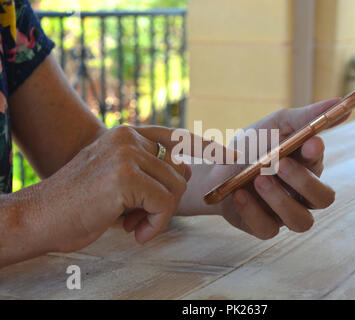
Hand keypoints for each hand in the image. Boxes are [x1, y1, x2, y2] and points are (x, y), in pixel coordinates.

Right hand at [34, 125, 226, 251]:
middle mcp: (128, 137)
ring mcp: (127, 153)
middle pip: (178, 173)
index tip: (231, 155)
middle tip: (139, 219)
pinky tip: (134, 233)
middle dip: (164, 202)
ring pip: (174, 189)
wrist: (40, 217)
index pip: (176, 136)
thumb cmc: (79, 202)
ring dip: (159, 216)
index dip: (205, 146)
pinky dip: (155, 224)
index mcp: (127, 134)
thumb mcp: (121, 182)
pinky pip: (164, 204)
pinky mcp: (125, 176)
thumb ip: (152, 172)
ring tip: (134, 225)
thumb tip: (186, 170)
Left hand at [207, 99, 348, 238]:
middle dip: (303, 181)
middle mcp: (301, 194)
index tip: (310, 141)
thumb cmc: (252, 146)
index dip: (317, 155)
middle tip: (280, 163)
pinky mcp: (263, 227)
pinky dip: (253, 211)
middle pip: (322, 199)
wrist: (216, 170)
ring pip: (300, 220)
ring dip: (280, 199)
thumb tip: (340, 103)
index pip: (321, 164)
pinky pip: (267, 229)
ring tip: (258, 179)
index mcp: (307, 167)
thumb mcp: (275, 125)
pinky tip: (239, 194)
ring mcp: (284, 214)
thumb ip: (306, 117)